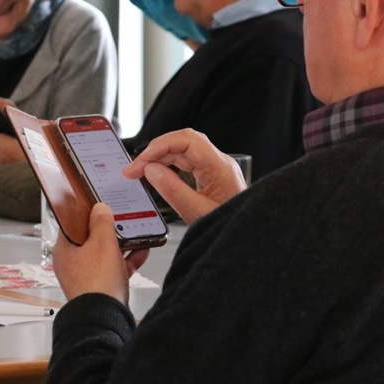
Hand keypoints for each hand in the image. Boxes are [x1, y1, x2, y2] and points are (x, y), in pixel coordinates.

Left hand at [53, 203, 148, 302]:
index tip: (98, 205)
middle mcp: (73, 264)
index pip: (72, 224)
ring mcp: (87, 277)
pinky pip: (115, 268)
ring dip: (121, 243)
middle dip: (108, 229)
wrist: (105, 318)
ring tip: (135, 231)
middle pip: (90, 239)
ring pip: (105, 254)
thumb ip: (101, 222)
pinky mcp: (101, 288)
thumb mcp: (102, 243)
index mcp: (65, 251)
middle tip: (120, 217)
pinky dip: (128, 259)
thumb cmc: (96, 283)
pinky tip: (142, 250)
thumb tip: (99, 209)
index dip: (86, 213)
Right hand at [125, 130, 245, 223]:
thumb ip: (173, 190)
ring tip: (140, 173)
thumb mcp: (197, 213)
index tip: (141, 162)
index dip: (160, 146)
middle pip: (182, 143)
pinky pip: (185, 164)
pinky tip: (156, 176)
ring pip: (181, 152)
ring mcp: (215, 169)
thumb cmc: (231, 228)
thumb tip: (151, 170)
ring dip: (158, 159)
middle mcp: (219, 163)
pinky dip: (167, 167)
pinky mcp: (210, 177)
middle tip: (133, 170)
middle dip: (155, 153)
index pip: (187, 140)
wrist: (249, 243)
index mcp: (220, 167)